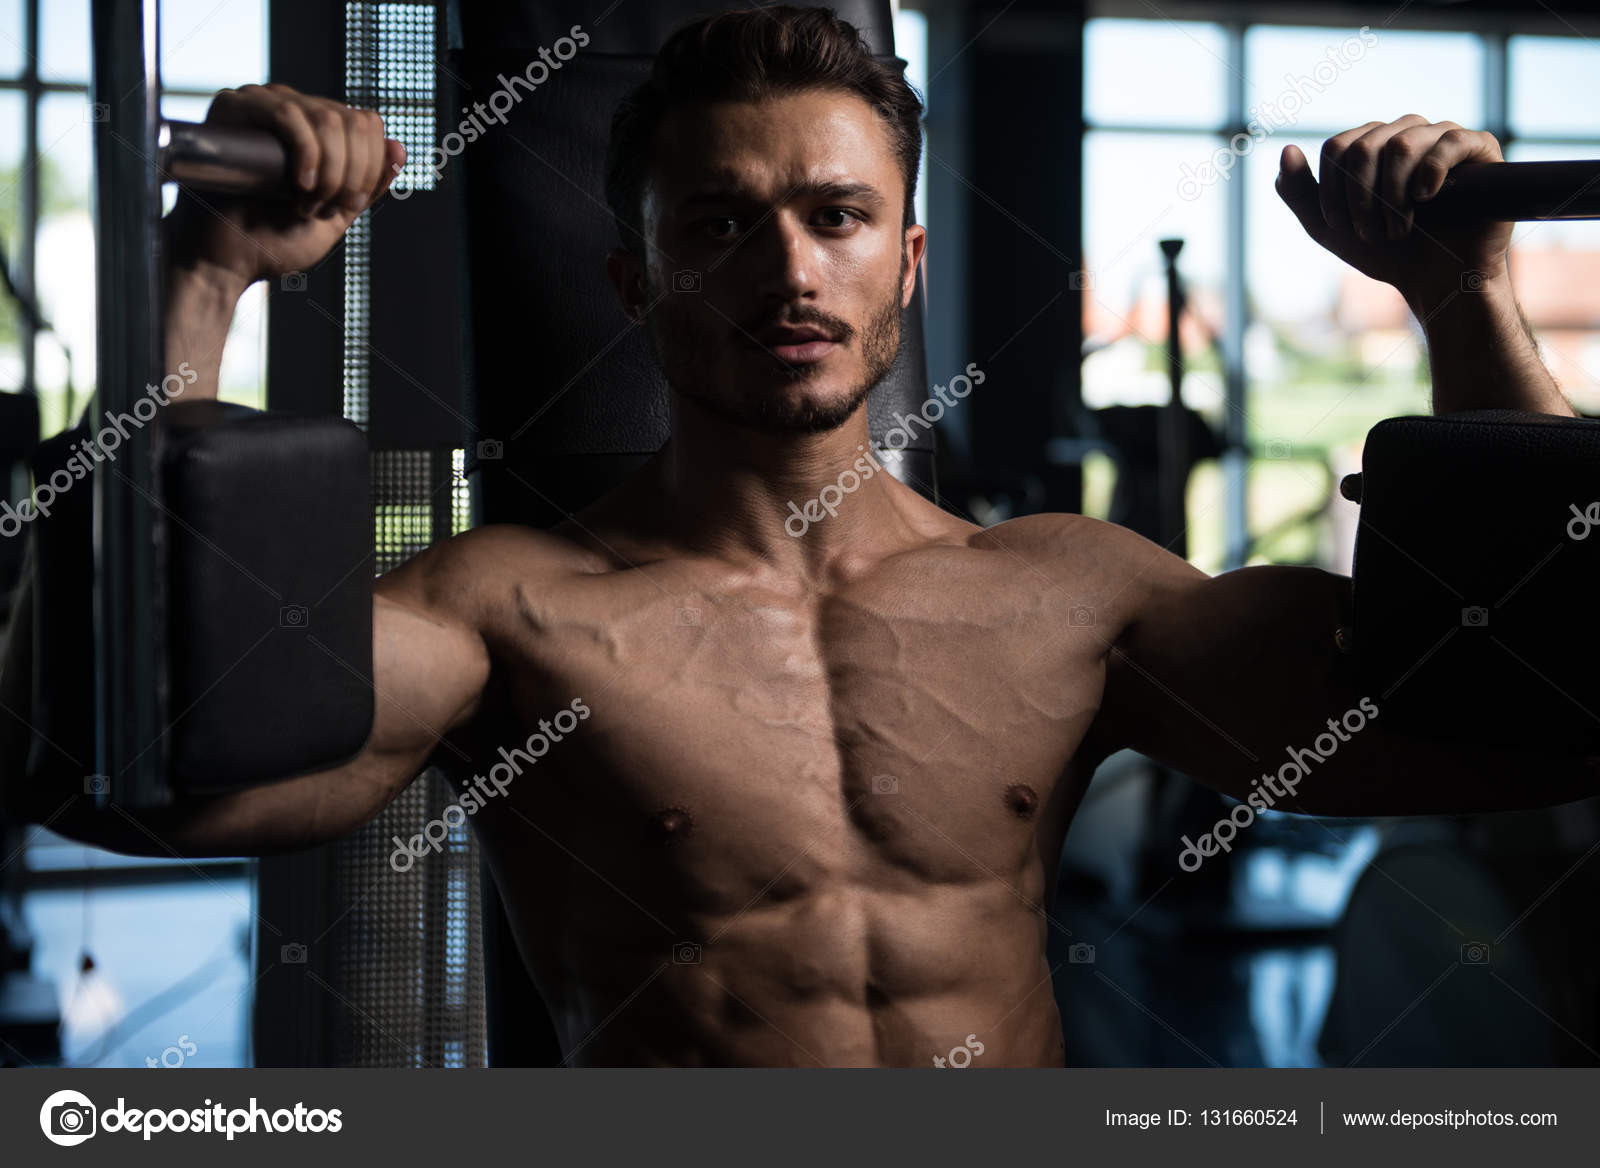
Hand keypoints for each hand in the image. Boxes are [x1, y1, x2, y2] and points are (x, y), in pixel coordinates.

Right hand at [162, 83, 405, 294]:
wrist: (225, 261)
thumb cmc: (275, 241)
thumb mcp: (338, 215)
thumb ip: (369, 186)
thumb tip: (399, 147)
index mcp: (316, 129)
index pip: (367, 123)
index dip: (370, 168)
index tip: (347, 206)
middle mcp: (292, 108)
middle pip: (352, 120)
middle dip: (350, 175)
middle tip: (323, 209)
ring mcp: (261, 104)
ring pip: (327, 118)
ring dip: (329, 172)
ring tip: (303, 204)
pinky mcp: (233, 108)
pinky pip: (289, 113)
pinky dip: (306, 154)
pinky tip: (298, 185)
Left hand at [1275, 116, 1512, 314]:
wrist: (1436, 280)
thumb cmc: (1387, 253)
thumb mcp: (1330, 228)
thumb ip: (1301, 192)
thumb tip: (1285, 149)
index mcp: (1372, 145)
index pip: (1337, 146)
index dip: (1332, 191)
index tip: (1342, 227)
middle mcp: (1407, 133)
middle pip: (1363, 145)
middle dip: (1360, 199)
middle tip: (1371, 232)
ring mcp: (1444, 138)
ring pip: (1401, 143)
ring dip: (1391, 196)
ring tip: (1399, 228)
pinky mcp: (1480, 149)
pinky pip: (1450, 141)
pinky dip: (1430, 173)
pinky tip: (1426, 198)